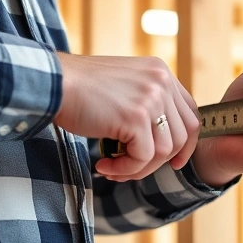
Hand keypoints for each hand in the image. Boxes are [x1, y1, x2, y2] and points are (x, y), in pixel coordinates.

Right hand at [53, 53, 200, 179]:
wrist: (52, 82)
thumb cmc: (79, 89)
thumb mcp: (123, 87)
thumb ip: (145, 104)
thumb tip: (161, 144)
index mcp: (160, 71)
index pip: (190, 113)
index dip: (185, 143)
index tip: (172, 161)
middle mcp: (161, 81)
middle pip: (181, 135)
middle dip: (159, 161)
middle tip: (130, 168)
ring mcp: (151, 98)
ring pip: (164, 151)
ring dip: (138, 168)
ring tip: (112, 169)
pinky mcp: (136, 117)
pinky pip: (143, 158)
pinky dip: (125, 170)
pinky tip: (104, 166)